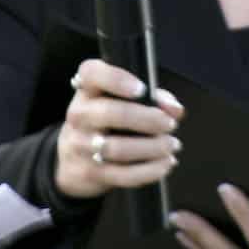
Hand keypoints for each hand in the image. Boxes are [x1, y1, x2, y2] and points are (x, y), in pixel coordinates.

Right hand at [54, 58, 182, 198]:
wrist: (73, 159)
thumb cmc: (107, 121)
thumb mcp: (124, 101)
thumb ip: (154, 98)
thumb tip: (174, 109)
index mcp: (87, 89)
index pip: (92, 73)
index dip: (117, 79)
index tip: (142, 89)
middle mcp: (79, 114)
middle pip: (110, 113)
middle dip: (147, 119)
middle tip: (169, 124)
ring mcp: (80, 145)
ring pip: (117, 148)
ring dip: (152, 148)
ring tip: (171, 145)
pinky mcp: (89, 172)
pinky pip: (122, 174)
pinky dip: (149, 171)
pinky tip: (165, 164)